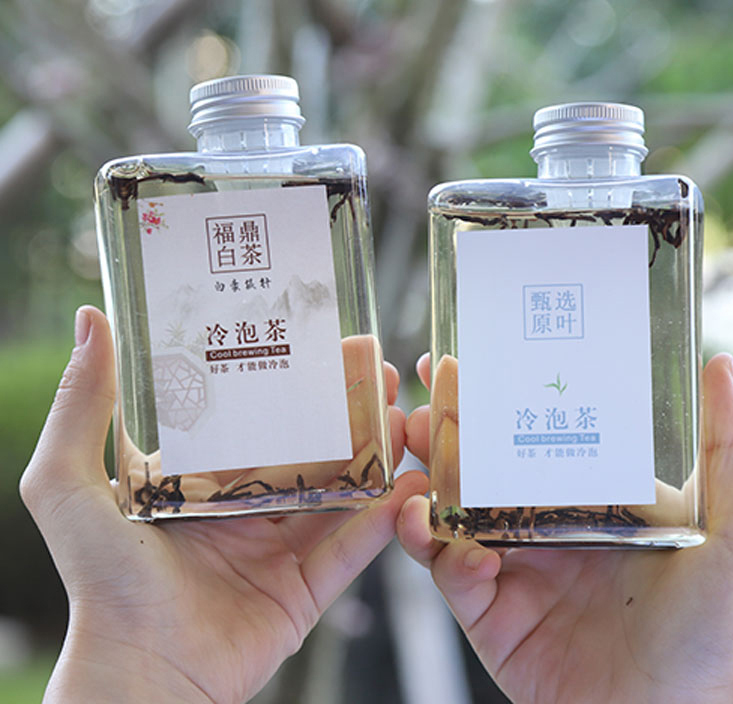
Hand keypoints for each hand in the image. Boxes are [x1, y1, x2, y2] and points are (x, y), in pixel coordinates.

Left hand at [20, 306, 427, 703]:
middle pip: (310, 447)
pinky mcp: (305, 589)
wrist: (138, 675)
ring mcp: (278, 547)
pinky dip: (382, 521)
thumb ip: (83, 407)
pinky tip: (407, 489)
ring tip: (401, 417)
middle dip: (345, 410)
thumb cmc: (99, 583)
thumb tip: (93, 320)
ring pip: (341, 492)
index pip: (257, 416)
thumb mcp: (69, 483)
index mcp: (202, 477)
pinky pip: (352, 549)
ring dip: (375, 456)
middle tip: (376, 373)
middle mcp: (244, 506)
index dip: (292, 379)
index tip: (323, 343)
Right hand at [397, 353, 732, 703]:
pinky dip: (442, 553)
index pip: (529, 433)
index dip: (494, 398)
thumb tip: (719, 365)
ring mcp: (511, 568)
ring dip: (425, 484)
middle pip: (477, 466)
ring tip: (416, 465)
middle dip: (443, 434)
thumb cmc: (713, 631)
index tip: (463, 361)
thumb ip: (729, 448)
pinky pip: (448, 574)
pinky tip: (461, 549)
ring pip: (449, 513)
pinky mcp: (488, 614)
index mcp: (585, 496)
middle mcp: (542, 525)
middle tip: (421, 407)